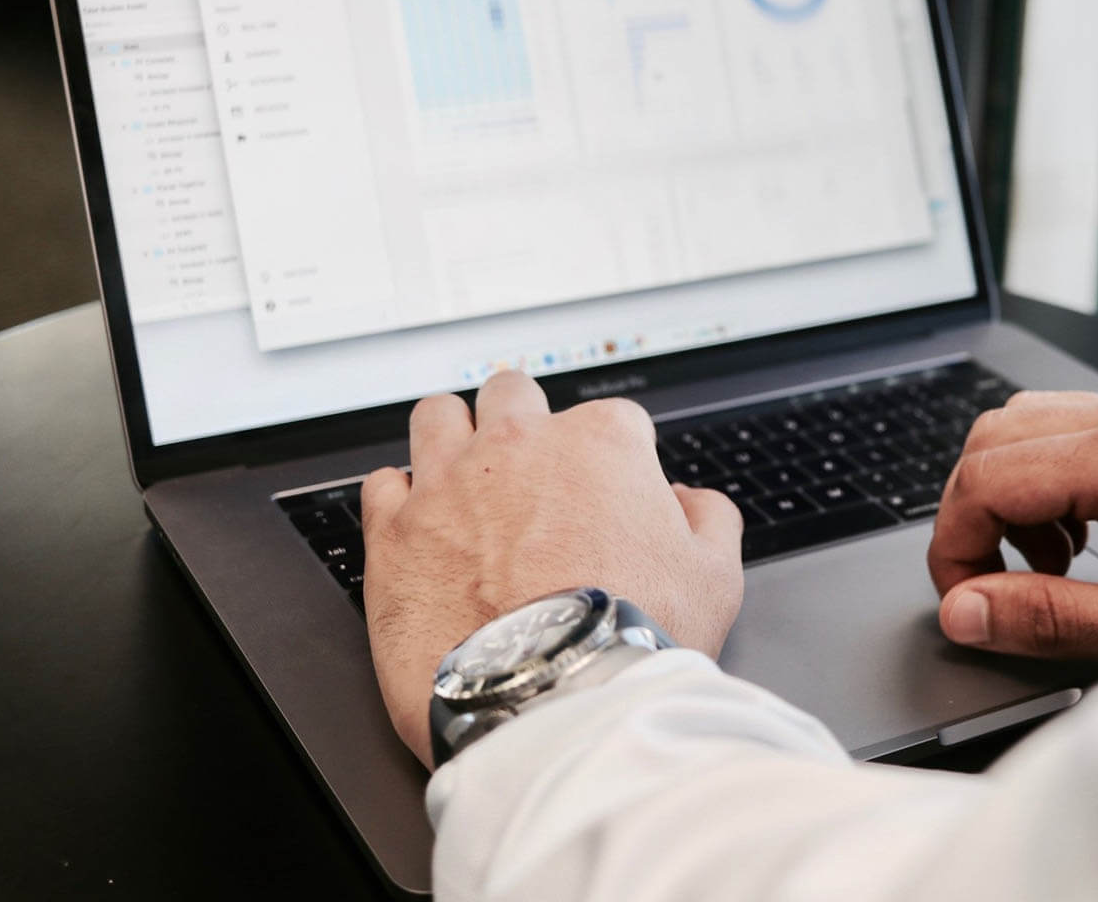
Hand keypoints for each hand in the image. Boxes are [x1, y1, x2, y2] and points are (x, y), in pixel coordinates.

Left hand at [361, 371, 743, 768]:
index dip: (612, 460)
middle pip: (514, 394)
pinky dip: (400, 500)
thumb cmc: (632, 641)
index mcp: (600, 442)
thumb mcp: (714, 577)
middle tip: (530, 474)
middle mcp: (520, 445)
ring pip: (438, 415)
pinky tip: (420, 527)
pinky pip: (383, 482)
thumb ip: (708, 517)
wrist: (552, 701)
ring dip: (452, 436)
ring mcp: (450, 482)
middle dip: (524, 424)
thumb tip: (689, 500)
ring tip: (462, 477)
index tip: (607, 496)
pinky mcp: (396, 530)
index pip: (610, 420)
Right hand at [928, 390, 1097, 672]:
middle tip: (992, 586)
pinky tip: (1080, 532)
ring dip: (1008, 495)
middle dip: (972, 517)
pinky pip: (1071, 431)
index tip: (965, 604)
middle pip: (993, 439)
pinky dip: (1048, 481)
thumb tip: (966, 613)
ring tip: (1046, 564)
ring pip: (1024, 425)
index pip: (987, 479)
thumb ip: (1059, 621)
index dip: (953, 546)